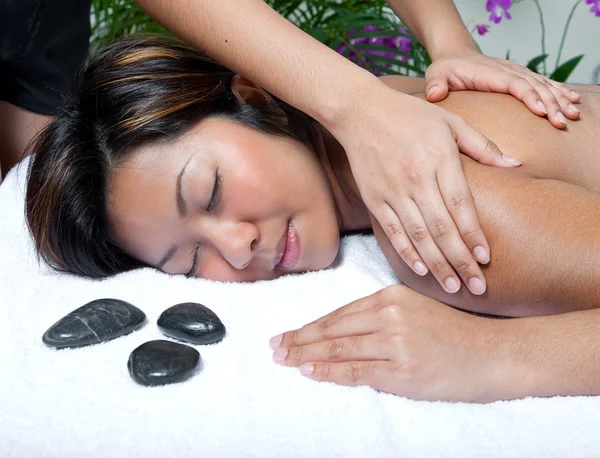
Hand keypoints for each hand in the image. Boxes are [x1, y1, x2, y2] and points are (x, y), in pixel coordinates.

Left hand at [269, 285, 514, 401]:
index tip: (287, 335)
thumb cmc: (454, 333)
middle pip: (333, 329)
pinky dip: (330, 371)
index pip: (339, 314)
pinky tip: (310, 371)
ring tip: (284, 360)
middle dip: (299, 339)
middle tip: (275, 347)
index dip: (309, 326)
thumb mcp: (415, 310)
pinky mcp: (404, 371)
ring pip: (339, 349)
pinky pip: (358, 371)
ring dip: (306, 355)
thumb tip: (339, 332)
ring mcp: (397, 343)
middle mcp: (391, 315)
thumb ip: (379, 316)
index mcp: (391, 296)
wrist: (495, 353)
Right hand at [333, 84, 519, 294]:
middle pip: (442, 228)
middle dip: (461, 261)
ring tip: (453, 287)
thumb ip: (482, 145)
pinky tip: (422, 270)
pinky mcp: (374, 198)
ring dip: (437, 264)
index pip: (461, 205)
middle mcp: (416, 178)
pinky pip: (393, 231)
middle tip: (477, 287)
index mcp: (439, 159)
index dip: (474, 235)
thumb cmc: (410, 115)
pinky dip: (407, 252)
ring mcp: (393, 190)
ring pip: (418, 235)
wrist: (360, 112)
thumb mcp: (451, 122)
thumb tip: (516, 164)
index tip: (486, 259)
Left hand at [425, 50, 580, 128]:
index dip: (529, 96)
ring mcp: (515, 73)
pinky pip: (543, 84)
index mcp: (490, 73)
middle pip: (534, 86)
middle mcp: (507, 71)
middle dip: (551, 103)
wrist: (455, 54)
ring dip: (559, 99)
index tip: (542, 111)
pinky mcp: (520, 77)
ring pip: (542, 85)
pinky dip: (559, 91)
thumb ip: (436, 84)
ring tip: (573, 115)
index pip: (514, 83)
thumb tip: (434, 94)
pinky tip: (573, 100)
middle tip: (562, 121)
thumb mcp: (436, 74)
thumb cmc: (446, 68)